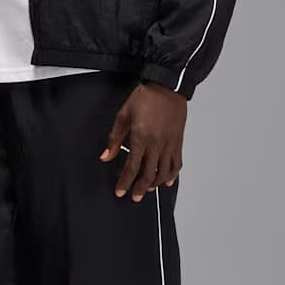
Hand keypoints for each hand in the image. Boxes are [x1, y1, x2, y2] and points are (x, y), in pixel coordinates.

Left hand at [99, 81, 185, 200]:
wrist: (167, 86)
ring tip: (148, 190)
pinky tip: (167, 180)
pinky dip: (172, 175)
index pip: (131, 167)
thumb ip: (115, 138)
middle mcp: (156, 144)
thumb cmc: (145, 98)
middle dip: (140, 189)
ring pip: (163, 172)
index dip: (125, 182)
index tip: (121, 192)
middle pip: (148, 174)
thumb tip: (106, 156)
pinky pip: (177, 163)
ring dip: (155, 184)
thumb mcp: (123, 115)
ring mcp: (169, 144)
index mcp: (141, 138)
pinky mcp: (178, 141)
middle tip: (135, 197)